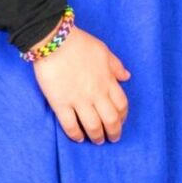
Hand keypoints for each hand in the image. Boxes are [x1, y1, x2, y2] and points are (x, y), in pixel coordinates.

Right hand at [30, 24, 131, 143]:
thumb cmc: (79, 43)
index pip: (121, 105)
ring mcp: (78, 100)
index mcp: (108, 81)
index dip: (123, 116)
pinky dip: (76, 135)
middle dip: (114, 132)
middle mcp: (96, 94)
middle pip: (111, 119)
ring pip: (93, 126)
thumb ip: (116, 66)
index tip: (120, 121)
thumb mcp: (104, 51)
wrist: (54, 40)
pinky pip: (70, 125)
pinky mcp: (60, 103)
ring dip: (97, 136)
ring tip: (97, 141)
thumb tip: (127, 77)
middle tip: (112, 138)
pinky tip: (78, 138)